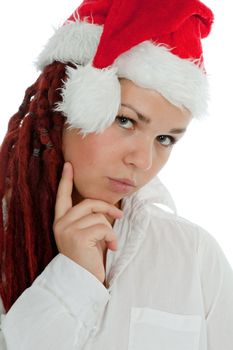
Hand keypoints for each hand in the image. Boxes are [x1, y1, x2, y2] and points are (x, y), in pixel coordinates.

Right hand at [53, 162, 122, 282]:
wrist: (82, 281)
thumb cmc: (87, 257)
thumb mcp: (87, 234)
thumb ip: (89, 218)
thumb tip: (105, 206)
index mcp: (61, 221)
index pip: (62, 196)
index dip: (65, 180)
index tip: (68, 165)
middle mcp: (61, 223)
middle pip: (88, 203)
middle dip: (107, 208)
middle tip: (119, 217)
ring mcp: (67, 229)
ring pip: (98, 216)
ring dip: (110, 230)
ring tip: (110, 243)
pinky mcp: (77, 236)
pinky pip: (103, 227)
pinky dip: (112, 237)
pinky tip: (111, 247)